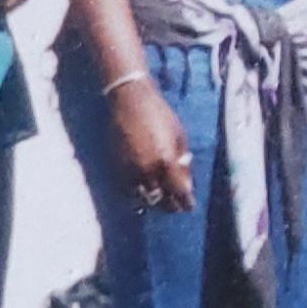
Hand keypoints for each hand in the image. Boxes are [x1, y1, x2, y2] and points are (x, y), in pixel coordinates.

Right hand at [110, 77, 195, 211]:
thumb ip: (182, 160)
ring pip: (142, 198)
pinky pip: (126, 189)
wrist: (130, 101)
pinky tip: (143, 193)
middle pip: (161, 200)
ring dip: (153, 201)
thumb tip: (186, 180)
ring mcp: (129, 170)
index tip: (189, 205)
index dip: (186, 202)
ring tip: (161, 201)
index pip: (179, 192)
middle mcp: (147, 170)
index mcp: (166, 161)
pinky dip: (135, 195)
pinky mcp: (116, 166)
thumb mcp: (180, 136)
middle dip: (171, 205)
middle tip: (176, 206)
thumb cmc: (160, 115)